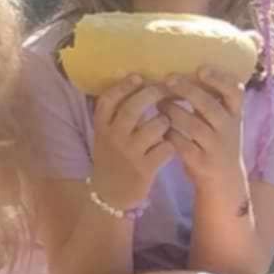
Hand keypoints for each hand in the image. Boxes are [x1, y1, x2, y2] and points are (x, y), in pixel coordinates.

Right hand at [88, 76, 175, 210]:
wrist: (110, 196)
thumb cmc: (112, 160)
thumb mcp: (105, 137)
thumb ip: (116, 115)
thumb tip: (136, 82)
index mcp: (101, 128)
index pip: (109, 99)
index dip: (124, 85)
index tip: (139, 77)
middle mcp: (114, 137)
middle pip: (135, 106)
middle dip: (154, 94)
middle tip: (165, 90)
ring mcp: (130, 153)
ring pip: (157, 124)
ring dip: (166, 121)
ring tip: (166, 125)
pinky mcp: (145, 168)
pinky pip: (167, 146)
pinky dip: (171, 144)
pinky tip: (169, 147)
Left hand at [158, 68, 247, 202]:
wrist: (224, 180)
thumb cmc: (217, 139)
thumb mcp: (223, 119)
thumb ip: (212, 98)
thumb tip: (189, 66)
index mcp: (235, 114)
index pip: (235, 92)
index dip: (220, 80)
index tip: (201, 69)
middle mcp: (229, 129)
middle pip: (209, 107)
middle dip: (188, 91)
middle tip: (168, 79)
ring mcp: (215, 147)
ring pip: (193, 126)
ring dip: (173, 112)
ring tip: (158, 102)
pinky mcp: (201, 163)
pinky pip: (182, 145)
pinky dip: (169, 134)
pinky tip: (158, 127)